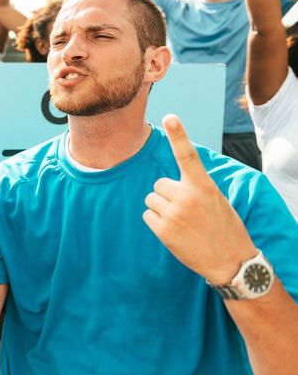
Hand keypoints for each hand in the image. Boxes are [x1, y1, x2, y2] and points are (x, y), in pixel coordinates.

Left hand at [143, 115, 257, 284]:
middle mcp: (187, 196)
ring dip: (160, 208)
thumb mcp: (216, 199)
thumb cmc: (223, 227)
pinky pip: (147, 215)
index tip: (170, 116)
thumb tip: (169, 181)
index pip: (188, 155)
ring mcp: (174, 213)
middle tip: (185, 210)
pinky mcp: (163, 230)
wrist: (230, 260)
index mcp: (203, 185)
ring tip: (181, 221)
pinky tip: (173, 231)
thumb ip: (195, 186)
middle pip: (158, 184)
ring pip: (151, 199)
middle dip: (167, 194)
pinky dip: (156, 222)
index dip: (179, 134)